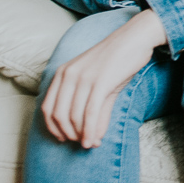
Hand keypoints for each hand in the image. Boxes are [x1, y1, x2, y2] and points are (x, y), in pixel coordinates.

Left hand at [41, 10, 166, 147]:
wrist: (136, 37)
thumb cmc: (118, 60)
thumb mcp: (101, 84)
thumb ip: (95, 110)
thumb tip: (92, 138)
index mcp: (63, 73)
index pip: (47, 108)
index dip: (53, 128)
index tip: (63, 138)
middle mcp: (69, 75)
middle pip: (58, 115)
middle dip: (67, 134)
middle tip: (79, 143)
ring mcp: (83, 78)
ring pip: (74, 116)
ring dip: (80, 135)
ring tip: (89, 144)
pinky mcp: (100, 82)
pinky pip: (90, 113)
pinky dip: (90, 131)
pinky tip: (94, 141)